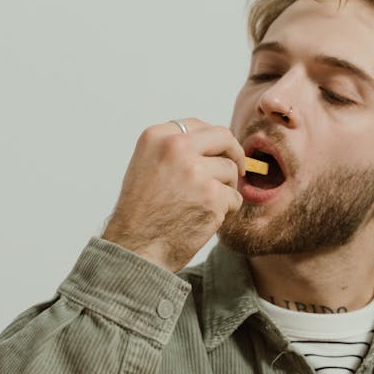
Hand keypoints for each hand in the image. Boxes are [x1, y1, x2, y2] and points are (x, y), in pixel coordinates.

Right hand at [101, 119, 245, 271]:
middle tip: (239, 168)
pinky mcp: (212, 197)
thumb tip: (211, 145)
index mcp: (157, 137)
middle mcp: (176, 148)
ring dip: (225, 189)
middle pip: (223, 138)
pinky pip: (235, 198)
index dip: (212, 142)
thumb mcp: (146, 166)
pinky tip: (206, 219)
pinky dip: (226, 211)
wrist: (134, 248)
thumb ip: (174, 150)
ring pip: (231, 171)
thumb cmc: (140, 213)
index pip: (198, 125)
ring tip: (203, 205)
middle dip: (234, 154)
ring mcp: (196, 172)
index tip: (217, 153)